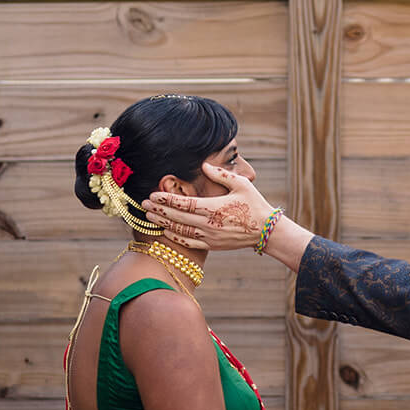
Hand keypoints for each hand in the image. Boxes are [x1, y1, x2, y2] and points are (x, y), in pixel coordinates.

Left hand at [145, 162, 275, 251]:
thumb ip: (221, 174)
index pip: (184, 203)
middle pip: (178, 217)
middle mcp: (209, 223)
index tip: (153, 195)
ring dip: (163, 224)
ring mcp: (210, 236)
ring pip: (180, 230)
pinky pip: (190, 242)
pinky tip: (166, 232)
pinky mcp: (212, 245)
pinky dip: (176, 238)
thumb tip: (204, 164)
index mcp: (214, 207)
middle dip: (159, 210)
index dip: (167, 199)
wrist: (266, 230)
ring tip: (149, 217)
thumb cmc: (254, 204)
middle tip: (144, 204)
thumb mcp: (241, 184)